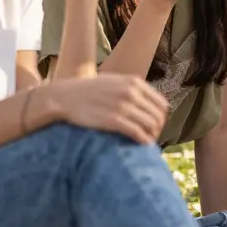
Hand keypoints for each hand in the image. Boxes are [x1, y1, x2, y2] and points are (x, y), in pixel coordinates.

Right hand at [38, 74, 168, 144]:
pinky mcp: (113, 120)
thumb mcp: (114, 81)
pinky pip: (137, 132)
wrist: (65, 97)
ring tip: (146, 142)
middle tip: (151, 137)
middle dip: (158, 129)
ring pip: (150, 125)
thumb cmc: (90, 92)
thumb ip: (133, 89)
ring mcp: (122, 106)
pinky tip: (142, 144)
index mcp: (134, 82)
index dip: (161, 118)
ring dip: (152, 136)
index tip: (155, 126)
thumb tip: (150, 103)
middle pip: (158, 116)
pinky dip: (143, 140)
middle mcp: (131, 92)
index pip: (161, 104)